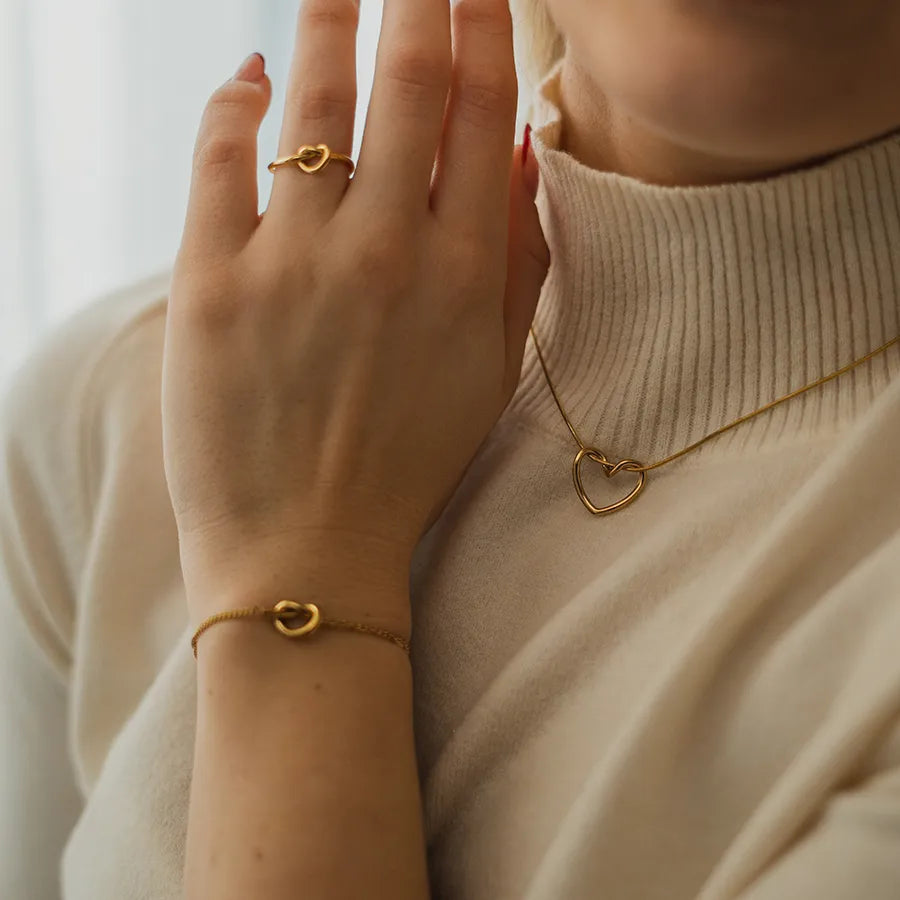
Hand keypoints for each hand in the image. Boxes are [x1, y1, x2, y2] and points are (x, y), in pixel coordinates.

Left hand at [162, 0, 549, 620]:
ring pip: (314, 96)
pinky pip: (220, 156)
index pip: (479, 109)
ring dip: (326, 17)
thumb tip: (519, 152)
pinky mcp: (213, 283)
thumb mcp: (489, 372)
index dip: (482, 25)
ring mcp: (295, 261)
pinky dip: (231, 100)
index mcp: (462, 273)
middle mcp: (385, 249)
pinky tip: (245, 73)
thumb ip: (516, 260)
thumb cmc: (407, 466)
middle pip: (405, 78)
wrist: (308, 550)